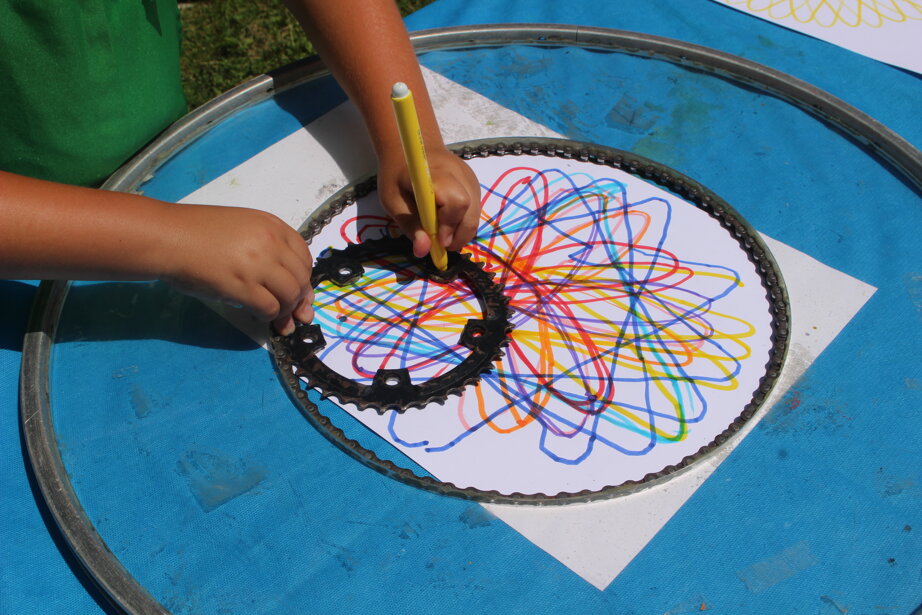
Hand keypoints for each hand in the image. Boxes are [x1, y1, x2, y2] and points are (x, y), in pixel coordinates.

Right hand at [161, 204, 313, 334]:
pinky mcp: (242, 285)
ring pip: (290, 295)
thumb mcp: (241, 229)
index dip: (304, 279)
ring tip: (276, 319)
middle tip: (292, 316)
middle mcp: (270, 242)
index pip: (304, 257)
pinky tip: (256, 315)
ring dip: (285, 312)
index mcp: (272, 225)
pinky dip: (268, 316)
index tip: (299, 293)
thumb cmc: (198, 232)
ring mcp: (258, 263)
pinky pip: (270, 308)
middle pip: (300, 279)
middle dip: (299, 301)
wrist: (167, 237)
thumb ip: (267, 250)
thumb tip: (287, 282)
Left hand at [377, 146, 481, 257]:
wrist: (414, 148)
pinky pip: (474, 210)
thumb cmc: (398, 174)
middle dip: (459, 235)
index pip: (456, 201)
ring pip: (475, 214)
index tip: (439, 241)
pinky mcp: (474, 184)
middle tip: (442, 246)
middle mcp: (460, 174)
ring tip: (444, 237)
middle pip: (470, 211)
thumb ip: (410, 225)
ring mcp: (470, 178)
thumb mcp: (393, 201)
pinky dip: (464, 223)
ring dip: (462, 232)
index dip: (449, 225)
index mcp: (435, 174)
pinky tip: (448, 224)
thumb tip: (424, 250)